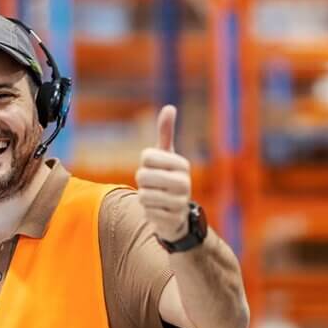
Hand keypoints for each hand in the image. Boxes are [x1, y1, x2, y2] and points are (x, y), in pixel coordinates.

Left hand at [136, 105, 191, 242]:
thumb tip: (169, 107)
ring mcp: (179, 203)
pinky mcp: (172, 220)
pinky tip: (159, 210)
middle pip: (143, 176)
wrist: (177, 214)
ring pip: (143, 195)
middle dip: (142, 180)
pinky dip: (148, 211)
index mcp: (182, 164)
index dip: (145, 163)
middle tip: (152, 184)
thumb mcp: (167, 156)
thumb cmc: (168, 179)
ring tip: (156, 197)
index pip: (147, 156)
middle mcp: (184, 183)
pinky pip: (147, 212)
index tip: (155, 168)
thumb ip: (166, 133)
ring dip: (144, 197)